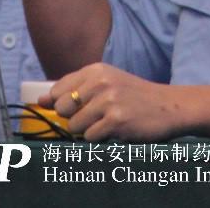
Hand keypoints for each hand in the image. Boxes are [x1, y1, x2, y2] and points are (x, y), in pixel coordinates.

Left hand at [43, 63, 187, 141]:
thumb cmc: (133, 96)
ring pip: (74, 126)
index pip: (58, 89)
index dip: (58, 104)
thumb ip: (74, 89)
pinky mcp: (116, 121)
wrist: (168, 107)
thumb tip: (40, 100)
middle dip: (73, 119)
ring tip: (105, 124)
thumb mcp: (106, 82)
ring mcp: (108, 101)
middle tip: (93, 118)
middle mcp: (100, 82)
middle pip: (62, 109)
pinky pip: (89, 137)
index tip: (68, 111)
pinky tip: (114, 131)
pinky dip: (99, 139)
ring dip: (86, 130)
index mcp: (95, 70)